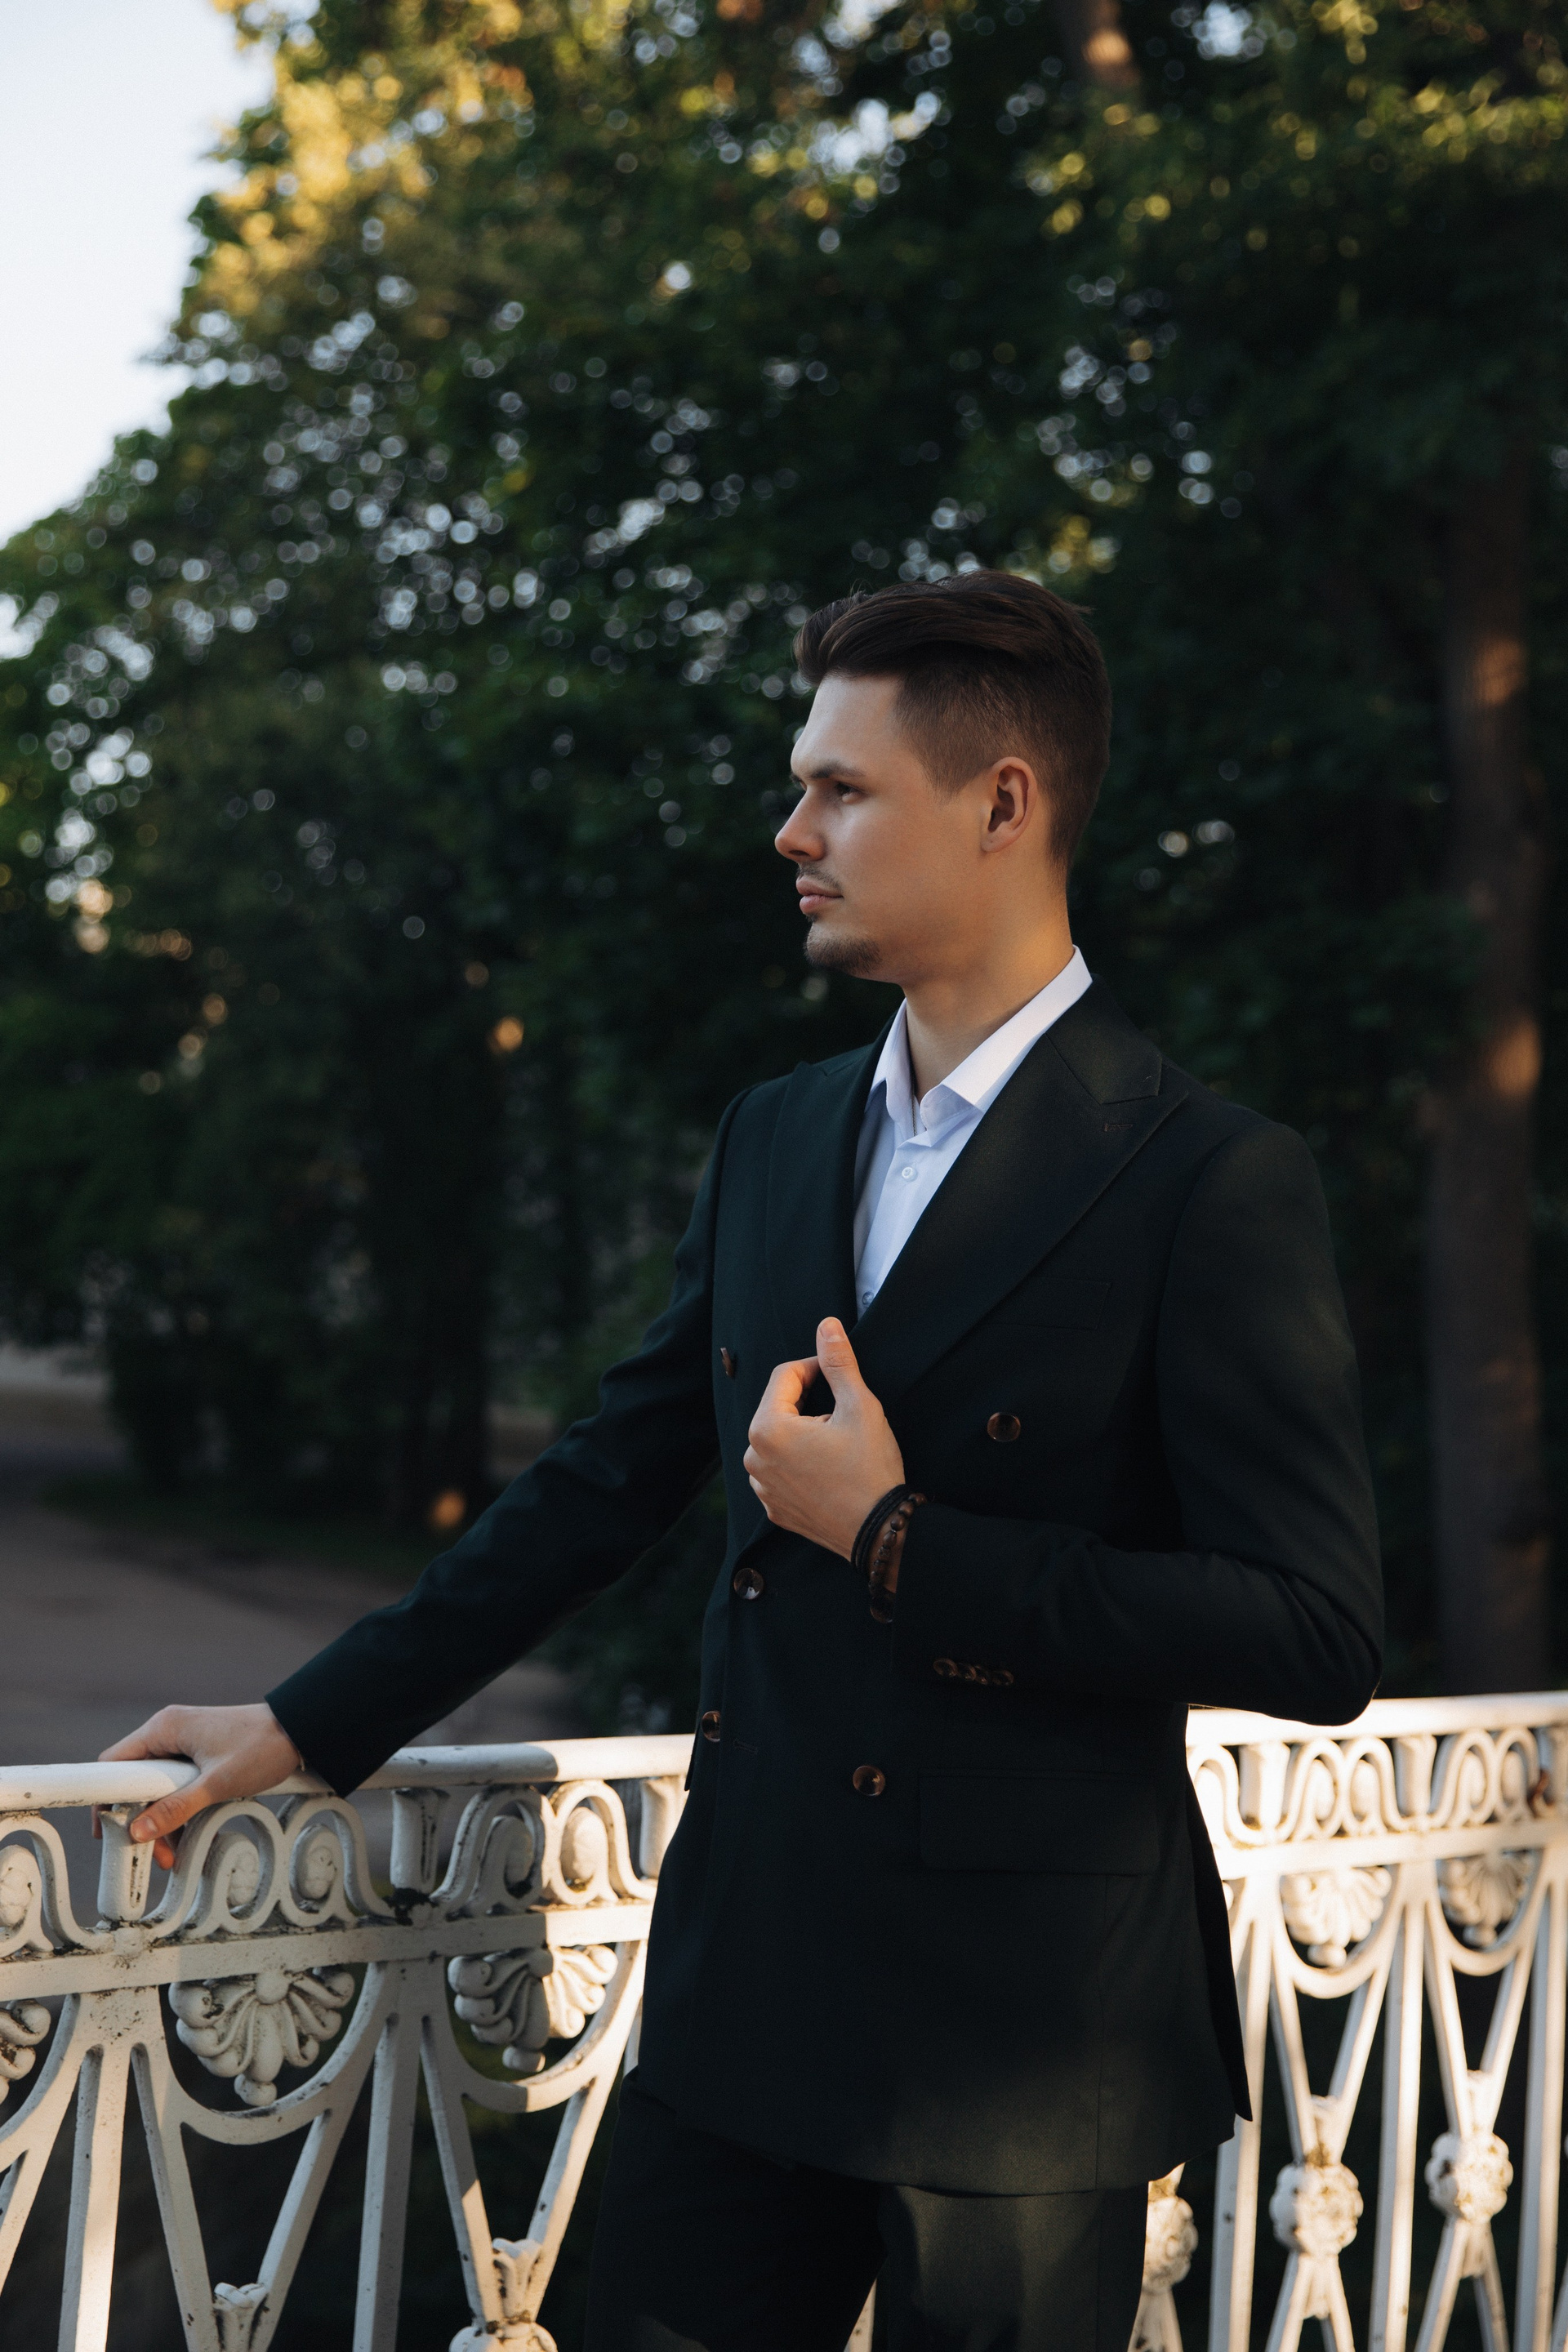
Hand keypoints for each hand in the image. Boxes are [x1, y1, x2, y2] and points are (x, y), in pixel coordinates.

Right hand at [98, 1704, 303, 1869]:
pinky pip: (176, 1784)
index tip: (108, 1832)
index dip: (106, 1799)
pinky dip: (179, 1809)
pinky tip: (189, 1835)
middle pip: (135, 1780)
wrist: (300, 1730)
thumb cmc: (261, 1747)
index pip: (114, 1764)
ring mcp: (184, 1740)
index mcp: (164, 1729)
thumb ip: (176, 1808)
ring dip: (162, 1820)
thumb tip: (138, 1832)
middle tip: (149, 1852)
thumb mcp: (216, 1784)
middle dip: (141, 1819)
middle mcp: (168, 1731)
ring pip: (157, 1786)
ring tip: (173, 1854)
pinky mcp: (199, 1752)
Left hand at [744, 1318, 904, 1556]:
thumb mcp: (859, 1406)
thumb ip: (838, 1363)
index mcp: (768, 1429)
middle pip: (779, 1408)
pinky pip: (781, 1469)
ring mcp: (762, 1486)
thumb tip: (827, 1326)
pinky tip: (830, 1468)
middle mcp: (754, 1458)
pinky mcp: (774, 1507)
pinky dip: (800, 1461)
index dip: (815, 1368)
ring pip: (780, 1439)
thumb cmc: (870, 1470)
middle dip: (810, 1403)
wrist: (879, 1532)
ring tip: (838, 1445)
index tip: (840, 1375)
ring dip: (804, 1433)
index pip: (785, 1376)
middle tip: (844, 1415)